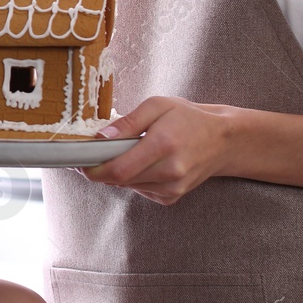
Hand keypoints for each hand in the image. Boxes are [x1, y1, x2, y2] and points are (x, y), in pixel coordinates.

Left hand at [82, 97, 244, 204]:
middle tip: (102, 150)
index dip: (92, 168)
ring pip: (128, 186)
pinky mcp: (172, 197)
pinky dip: (135, 178)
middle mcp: (169, 171)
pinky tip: (148, 163)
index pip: (117, 169)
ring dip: (121, 172)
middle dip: (103, 167)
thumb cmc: (188, 118)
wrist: (222, 140)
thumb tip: (100, 137)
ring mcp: (172, 188)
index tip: (79, 161)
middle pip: (119, 180)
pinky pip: (140, 190)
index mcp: (163, 145)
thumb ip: (127, 122)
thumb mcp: (157, 105)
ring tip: (134, 151)